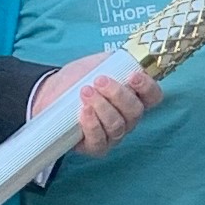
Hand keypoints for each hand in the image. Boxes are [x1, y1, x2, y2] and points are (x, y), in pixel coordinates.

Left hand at [33, 51, 162, 154]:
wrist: (51, 91)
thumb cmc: (79, 78)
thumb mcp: (98, 63)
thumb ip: (115, 61)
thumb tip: (127, 58)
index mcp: (134, 97)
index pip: (153, 96)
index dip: (147, 87)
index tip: (133, 76)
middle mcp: (128, 118)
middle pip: (135, 111)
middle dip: (117, 94)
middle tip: (99, 80)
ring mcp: (113, 134)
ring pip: (117, 125)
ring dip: (102, 107)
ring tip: (85, 92)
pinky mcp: (96, 146)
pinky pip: (100, 140)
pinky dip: (92, 125)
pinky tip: (83, 111)